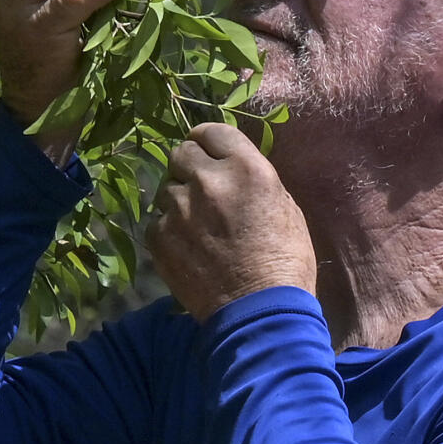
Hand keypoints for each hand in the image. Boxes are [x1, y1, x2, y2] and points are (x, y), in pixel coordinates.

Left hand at [147, 124, 316, 319]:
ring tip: (197, 227)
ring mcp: (179, 209)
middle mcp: (208, 181)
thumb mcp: (285, 208)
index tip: (208, 151)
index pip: (213, 130)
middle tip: (202, 190)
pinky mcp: (159, 238)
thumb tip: (234, 169)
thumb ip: (255, 180)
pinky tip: (189, 249)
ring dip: (179, 201)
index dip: (209, 141)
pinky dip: (169, 231)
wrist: (259, 313)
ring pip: (166, 189)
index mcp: (246, 168)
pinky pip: (157, 222)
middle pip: (181, 153)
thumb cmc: (285, 263)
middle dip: (190, 167)